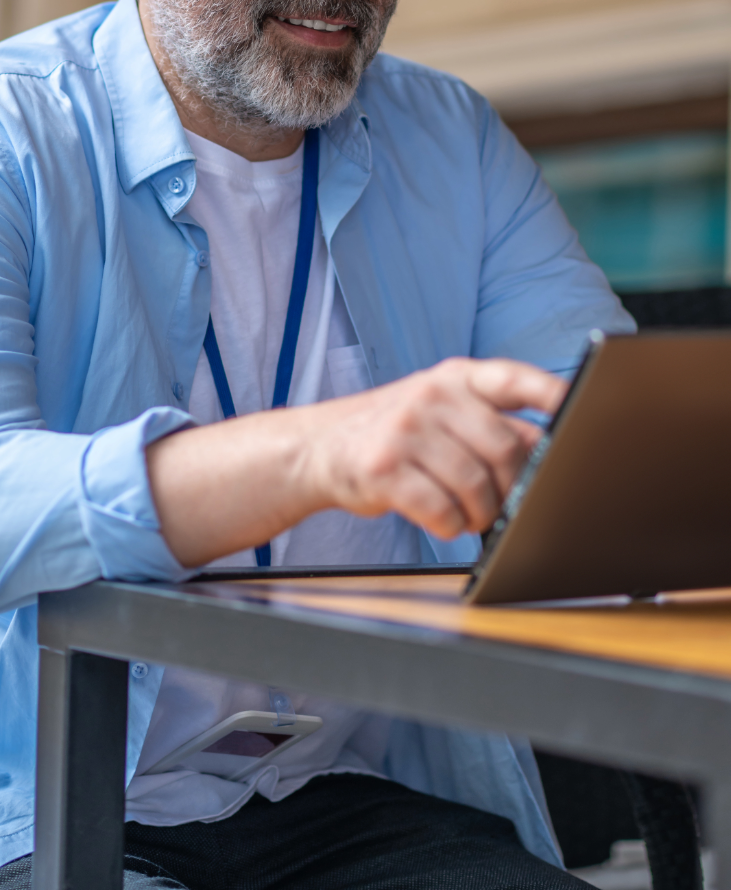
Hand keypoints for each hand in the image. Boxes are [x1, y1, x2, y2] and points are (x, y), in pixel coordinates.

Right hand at [147, 357, 565, 566]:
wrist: (319, 447)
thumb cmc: (397, 433)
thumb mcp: (442, 411)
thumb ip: (492, 422)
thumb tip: (559, 450)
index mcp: (455, 376)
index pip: (516, 379)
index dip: (555, 396)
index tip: (583, 413)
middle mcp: (432, 394)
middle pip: (507, 448)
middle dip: (515, 487)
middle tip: (506, 505)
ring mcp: (406, 428)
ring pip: (477, 484)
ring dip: (483, 513)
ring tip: (472, 517)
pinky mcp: (384, 467)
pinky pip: (441, 509)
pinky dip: (450, 525)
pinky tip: (442, 520)